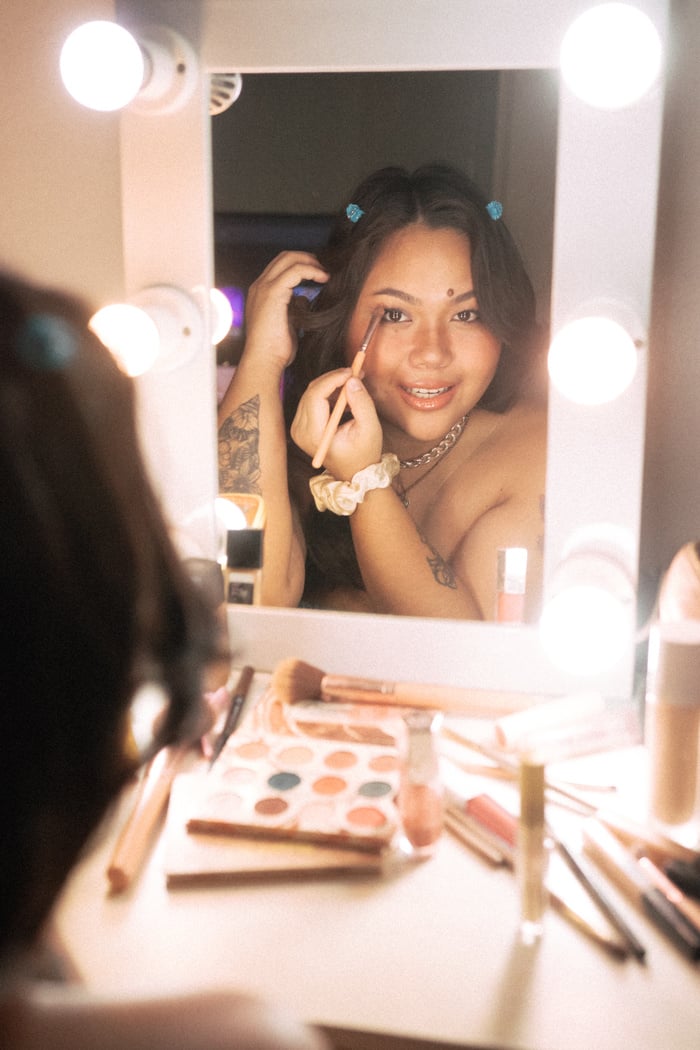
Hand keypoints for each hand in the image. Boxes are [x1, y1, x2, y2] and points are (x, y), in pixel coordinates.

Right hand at [243, 251, 327, 370]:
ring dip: (311, 262)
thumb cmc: (275, 350)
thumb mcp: (287, 323)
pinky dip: (312, 270)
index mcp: (261, 293)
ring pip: (289, 258)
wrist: (264, 361)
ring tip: (326, 273)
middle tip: (325, 269)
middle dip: (307, 258)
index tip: (318, 273)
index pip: (280, 267)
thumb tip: (305, 299)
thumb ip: (294, 308)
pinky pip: (295, 270)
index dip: (301, 265)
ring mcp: (264, 287)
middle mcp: (259, 286)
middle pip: (284, 257)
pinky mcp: (273, 293)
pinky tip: (324, 278)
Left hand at [291, 373, 382, 478]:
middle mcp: (300, 431)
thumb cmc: (363, 454)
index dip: (333, 379)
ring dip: (332, 384)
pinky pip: (312, 399)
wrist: (354, 472)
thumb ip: (362, 403)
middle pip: (311, 391)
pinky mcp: (302, 425)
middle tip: (355, 372)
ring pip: (311, 392)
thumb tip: (352, 380)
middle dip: (334, 378)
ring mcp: (298, 428)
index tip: (353, 371)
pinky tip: (345, 395)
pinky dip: (328, 392)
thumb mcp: (369, 429)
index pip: (316, 395)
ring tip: (354, 382)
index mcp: (314, 434)